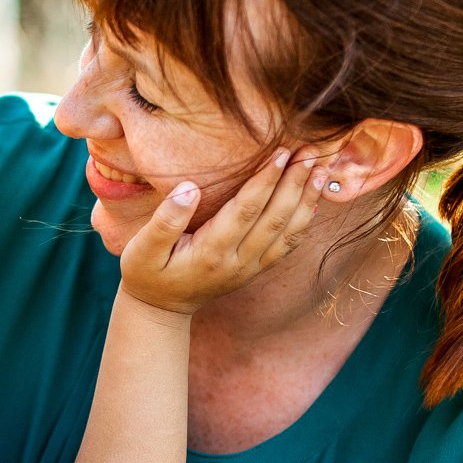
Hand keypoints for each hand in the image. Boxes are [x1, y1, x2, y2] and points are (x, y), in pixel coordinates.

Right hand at [120, 151, 326, 312]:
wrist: (160, 309)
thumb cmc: (147, 274)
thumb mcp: (141, 249)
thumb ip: (165, 220)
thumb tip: (189, 188)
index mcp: (211, 252)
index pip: (246, 210)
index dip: (266, 181)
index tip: (281, 153)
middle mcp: (238, 261)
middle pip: (275, 218)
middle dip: (295, 182)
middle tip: (311, 152)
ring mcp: (251, 267)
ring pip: (288, 232)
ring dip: (307, 199)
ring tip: (321, 169)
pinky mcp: (257, 269)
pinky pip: (288, 244)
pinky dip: (305, 220)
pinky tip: (314, 198)